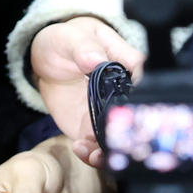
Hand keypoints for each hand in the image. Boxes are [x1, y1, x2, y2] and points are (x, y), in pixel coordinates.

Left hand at [31, 16, 145, 165]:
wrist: (46, 62)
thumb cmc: (64, 42)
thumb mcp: (70, 37)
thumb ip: (84, 47)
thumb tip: (95, 59)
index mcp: (128, 66)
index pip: (146, 81)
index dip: (143, 97)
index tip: (130, 109)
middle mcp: (125, 94)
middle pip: (138, 117)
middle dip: (131, 134)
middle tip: (114, 140)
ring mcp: (110, 114)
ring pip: (121, 137)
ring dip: (112, 150)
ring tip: (95, 154)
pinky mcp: (93, 129)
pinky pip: (99, 147)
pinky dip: (94, 154)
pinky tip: (81, 149)